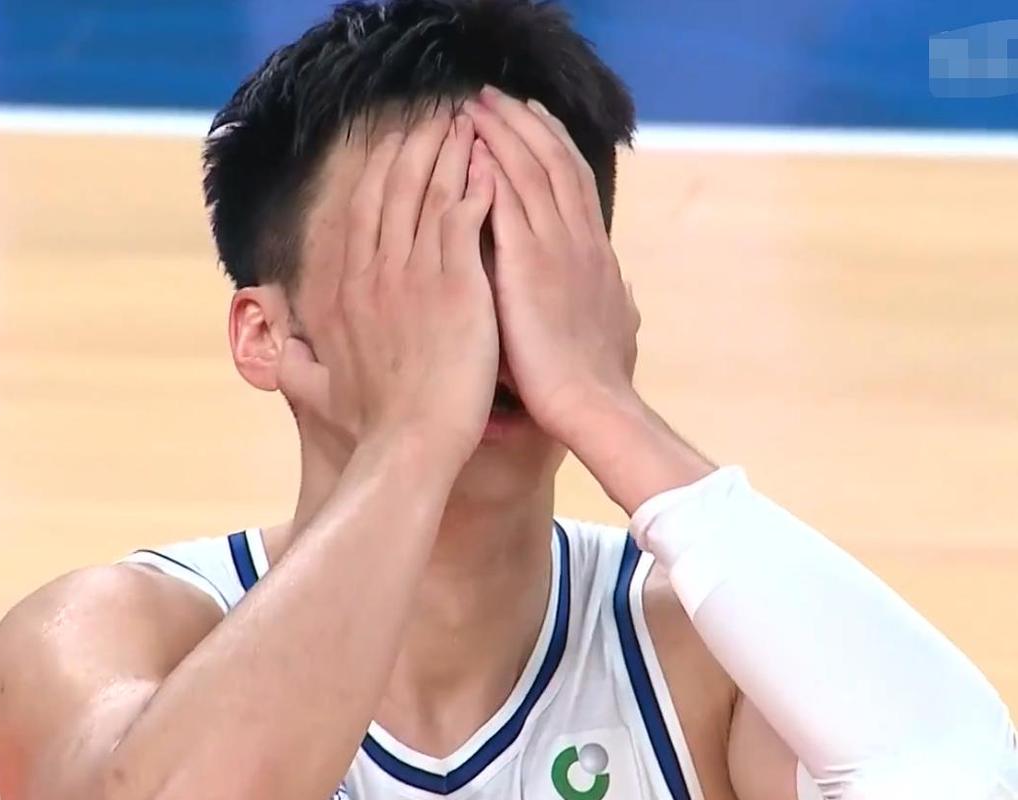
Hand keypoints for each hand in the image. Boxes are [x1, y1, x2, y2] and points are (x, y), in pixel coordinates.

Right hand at [277, 112, 498, 468]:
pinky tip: (490, 164)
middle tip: (437, 118)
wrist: (410, 446)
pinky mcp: (454, 284)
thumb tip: (275, 356)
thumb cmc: (376, 424)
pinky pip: (464, 216)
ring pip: (430, 192)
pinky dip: (476, 184)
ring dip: (448, 152)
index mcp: (346, 289)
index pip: (362, 210)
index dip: (382, 172)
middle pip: (393, 188)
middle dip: (415, 146)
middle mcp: (374, 272)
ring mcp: (413, 274)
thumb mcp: (322, 389)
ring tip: (467, 126)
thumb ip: (296, 364)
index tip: (398, 146)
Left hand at [463, 87, 639, 439]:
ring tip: (477, 107)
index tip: (533, 119)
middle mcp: (580, 240)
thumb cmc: (595, 379)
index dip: (553, 146)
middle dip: (525, 124)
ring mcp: (557, 248)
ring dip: (504, 133)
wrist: (592, 405)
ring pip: (532, 170)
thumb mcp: (616, 331)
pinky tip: (472, 147)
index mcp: (596, 253)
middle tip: (497, 97)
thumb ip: (614, 303)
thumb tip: (625, 293)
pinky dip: (492, 170)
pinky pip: (510, 202)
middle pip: (555, 162)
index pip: (574, 182)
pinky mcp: (529, 265)